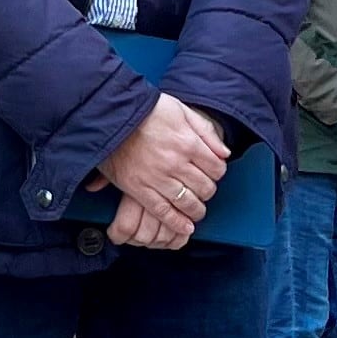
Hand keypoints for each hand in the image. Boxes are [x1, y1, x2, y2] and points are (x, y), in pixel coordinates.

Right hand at [95, 95, 231, 249]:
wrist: (111, 116)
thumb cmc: (146, 110)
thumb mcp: (181, 110)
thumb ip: (206, 131)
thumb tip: (224, 152)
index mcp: (188, 143)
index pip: (217, 168)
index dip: (218, 172)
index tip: (213, 173)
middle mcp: (175, 163)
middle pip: (205, 187)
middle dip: (208, 191)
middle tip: (203, 190)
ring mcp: (157, 178)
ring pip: (187, 202)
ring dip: (196, 210)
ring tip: (196, 210)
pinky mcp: (139, 189)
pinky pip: (162, 211)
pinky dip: (176, 223)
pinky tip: (185, 227)